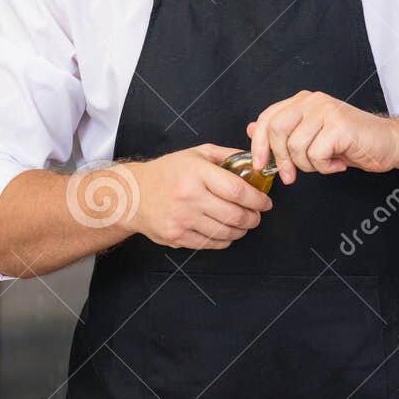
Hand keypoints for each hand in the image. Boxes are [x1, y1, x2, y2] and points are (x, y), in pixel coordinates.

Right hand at [125, 144, 272, 249]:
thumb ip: (226, 156)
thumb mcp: (195, 154)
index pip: (237, 190)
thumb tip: (254, 161)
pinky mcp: (176, 237)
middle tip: (256, 215)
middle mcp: (189, 196)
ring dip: (241, 230)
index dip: (257, 199)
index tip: (265, 202)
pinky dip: (224, 240)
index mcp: (196, 173)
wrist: (133, 195)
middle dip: (253, 218)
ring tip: (243, 224)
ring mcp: (182, 219)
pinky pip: (210, 244)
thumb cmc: (167, 172)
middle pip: (234, 215)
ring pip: (225, 232)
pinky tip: (226, 232)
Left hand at [247, 91, 398, 184]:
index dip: (259, 144)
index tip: (260, 166)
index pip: (267, 118)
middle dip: (280, 160)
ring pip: (296, 147)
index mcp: (302, 101)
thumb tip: (251, 129)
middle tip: (291, 176)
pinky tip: (339, 163)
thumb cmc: (352, 142)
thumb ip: (284, 131)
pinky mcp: (339, 126)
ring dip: (310, 166)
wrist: (389, 143)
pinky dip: (325, 167)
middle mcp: (312, 101)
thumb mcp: (313, 136)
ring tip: (327, 162)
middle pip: (276, 131)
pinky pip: (316, 155)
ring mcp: (327, 111)